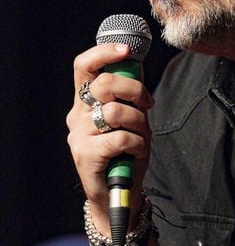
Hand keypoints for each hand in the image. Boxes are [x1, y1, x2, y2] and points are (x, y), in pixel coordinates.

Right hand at [66, 42, 153, 232]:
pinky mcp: (85, 154)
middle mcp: (77, 115)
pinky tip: (135, 153)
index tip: (126, 49)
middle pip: (104, 84)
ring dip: (138, 123)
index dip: (104, 52)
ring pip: (115, 112)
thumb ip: (131, 96)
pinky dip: (137, 144)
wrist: (118, 195)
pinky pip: (120, 137)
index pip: (84, 66)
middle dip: (134, 90)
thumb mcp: (133, 119)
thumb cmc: (126, 154)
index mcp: (85, 102)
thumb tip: (137, 63)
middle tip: (146, 104)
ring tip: (140, 136)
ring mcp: (79, 135)